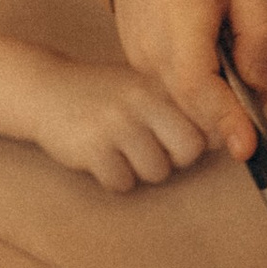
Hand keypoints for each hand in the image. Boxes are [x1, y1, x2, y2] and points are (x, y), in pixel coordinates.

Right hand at [28, 59, 210, 195]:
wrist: (44, 89)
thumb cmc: (102, 94)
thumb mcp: (141, 85)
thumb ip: (177, 105)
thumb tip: (222, 140)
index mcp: (159, 84)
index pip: (206, 122)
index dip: (201, 139)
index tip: (184, 140)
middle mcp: (142, 101)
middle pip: (189, 151)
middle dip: (175, 158)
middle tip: (153, 149)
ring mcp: (117, 124)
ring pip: (157, 172)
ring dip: (141, 170)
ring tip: (122, 150)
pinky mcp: (93, 148)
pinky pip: (123, 183)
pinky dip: (115, 178)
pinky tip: (102, 157)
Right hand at [110, 0, 266, 162]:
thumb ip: (259, 35)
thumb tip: (257, 90)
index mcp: (179, 15)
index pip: (198, 84)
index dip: (225, 120)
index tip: (249, 146)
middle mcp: (150, 44)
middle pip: (189, 109)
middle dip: (227, 120)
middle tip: (254, 91)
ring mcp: (137, 56)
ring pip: (179, 109)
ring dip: (213, 108)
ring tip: (230, 61)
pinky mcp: (136, 63)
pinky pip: (170, 96)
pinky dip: (198, 97)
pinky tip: (213, 65)